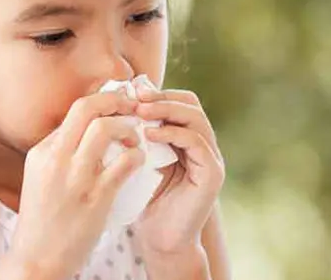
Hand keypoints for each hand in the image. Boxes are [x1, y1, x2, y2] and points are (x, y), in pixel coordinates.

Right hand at [4, 91, 145, 279]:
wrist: (37, 260)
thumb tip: (84, 131)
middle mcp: (56, 159)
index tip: (117, 105)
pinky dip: (137, 155)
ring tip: (135, 138)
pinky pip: (125, 163)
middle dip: (114, 100)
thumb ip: (59, 153)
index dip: (102, 101)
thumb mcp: (39, 177)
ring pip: (105, 129)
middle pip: (86, 108)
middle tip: (132, 106)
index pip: (74, 110)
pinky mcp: (96, 198)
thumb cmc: (42, 219)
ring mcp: (76, 177)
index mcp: (42, 152)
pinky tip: (139, 160)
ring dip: (127, 127)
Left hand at [132, 82, 224, 254]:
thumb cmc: (143, 199)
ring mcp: (211, 158)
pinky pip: (197, 142)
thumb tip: (118, 101)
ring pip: (196, 118)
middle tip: (135, 97)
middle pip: (190, 103)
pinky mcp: (212, 173)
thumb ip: (134, 133)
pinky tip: (149, 134)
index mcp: (186, 137)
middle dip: (161, 96)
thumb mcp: (136, 158)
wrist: (159, 239)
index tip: (129, 90)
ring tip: (139, 111)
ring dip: (166, 110)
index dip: (156, 92)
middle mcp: (203, 144)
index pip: (178, 100)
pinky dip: (173, 133)